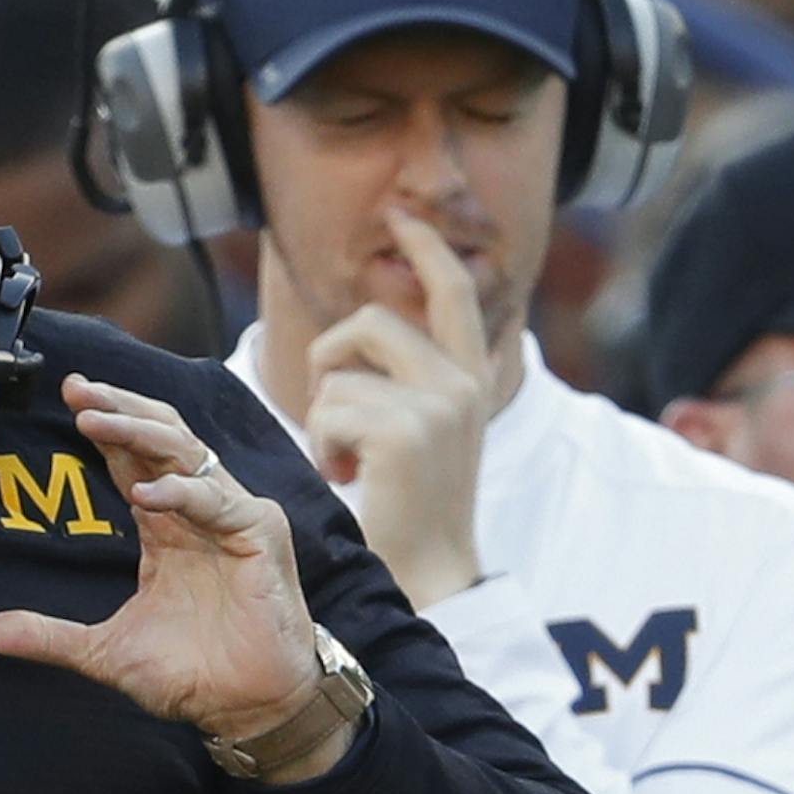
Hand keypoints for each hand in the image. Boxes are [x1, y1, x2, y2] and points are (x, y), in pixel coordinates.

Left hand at [0, 376, 343, 774]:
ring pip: (186, 453)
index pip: (131, 460)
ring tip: (94, 422)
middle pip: (159, 437)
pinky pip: (217, 500)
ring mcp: (232, 517)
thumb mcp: (104, 652)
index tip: (66, 397)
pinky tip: (145, 493)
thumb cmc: (191, 675)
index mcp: (167, 527)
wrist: (246, 709)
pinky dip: (181, 492)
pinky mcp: (259, 535)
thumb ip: (49, 636)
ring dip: (139, 432)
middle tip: (75, 388)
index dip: (103, 427)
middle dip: (118, 408)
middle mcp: (199, 511)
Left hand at [304, 210, 487, 611]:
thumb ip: (406, 383)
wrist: (429, 578)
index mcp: (472, 378)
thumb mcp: (421, 435)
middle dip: (330, 359)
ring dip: (322, 423)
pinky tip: (347, 481)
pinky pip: (327, 412)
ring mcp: (437, 403)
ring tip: (347, 467)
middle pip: (372, 321)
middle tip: (329, 415)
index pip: (453, 292)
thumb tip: (360, 338)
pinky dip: (320, 449)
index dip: (426, 247)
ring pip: (338, 376)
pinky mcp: (404, 430)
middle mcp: (462, 382)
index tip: (401, 214)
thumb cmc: (409, 514)